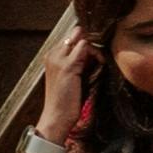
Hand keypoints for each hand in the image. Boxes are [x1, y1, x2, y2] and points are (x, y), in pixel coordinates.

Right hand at [34, 28, 89, 144]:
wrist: (56, 117)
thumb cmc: (64, 101)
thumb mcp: (70, 77)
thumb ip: (78, 63)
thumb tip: (92, 54)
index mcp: (51, 57)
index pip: (70, 38)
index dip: (85, 43)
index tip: (94, 55)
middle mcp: (52, 54)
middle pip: (75, 34)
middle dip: (90, 42)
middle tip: (99, 56)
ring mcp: (58, 59)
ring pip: (81, 37)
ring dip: (94, 47)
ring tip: (100, 60)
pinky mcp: (68, 66)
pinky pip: (85, 47)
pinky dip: (96, 52)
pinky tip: (101, 62)